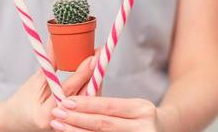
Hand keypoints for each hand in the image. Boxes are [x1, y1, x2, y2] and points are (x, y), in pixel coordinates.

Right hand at [0, 42, 99, 131]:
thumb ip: (48, 63)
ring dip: (95, 80)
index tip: (92, 57)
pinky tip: (94, 76)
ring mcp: (68, 124)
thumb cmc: (21, 103)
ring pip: (88, 101)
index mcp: (45, 114)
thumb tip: (55, 41)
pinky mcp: (73, 120)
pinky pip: (85, 103)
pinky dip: (90, 88)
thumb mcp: (34, 81)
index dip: (82, 72)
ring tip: (100, 62)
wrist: (16, 120)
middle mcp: (60, 122)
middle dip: (95, 74)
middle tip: (101, 55)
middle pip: (84, 97)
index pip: (68, 90)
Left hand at [50, 96, 177, 131]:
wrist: (166, 131)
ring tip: (59, 125)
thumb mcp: (134, 105)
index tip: (66, 101)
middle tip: (57, 114)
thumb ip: (111, 104)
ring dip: (76, 131)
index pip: (109, 106)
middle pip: (103, 124)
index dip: (86, 104)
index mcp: (142, 109)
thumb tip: (78, 95)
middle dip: (77, 119)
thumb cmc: (143, 117)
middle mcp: (143, 128)